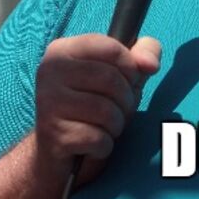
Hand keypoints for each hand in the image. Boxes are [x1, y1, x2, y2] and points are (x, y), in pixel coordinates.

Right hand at [34, 34, 160, 183]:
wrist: (55, 150)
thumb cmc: (93, 104)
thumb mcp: (123, 71)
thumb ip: (144, 52)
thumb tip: (150, 64)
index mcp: (62, 50)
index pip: (111, 48)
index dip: (130, 68)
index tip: (128, 80)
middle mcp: (49, 72)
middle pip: (111, 80)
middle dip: (126, 100)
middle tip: (117, 110)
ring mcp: (48, 103)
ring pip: (107, 112)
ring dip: (116, 125)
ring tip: (104, 127)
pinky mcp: (53, 135)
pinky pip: (98, 139)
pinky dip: (104, 146)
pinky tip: (91, 145)